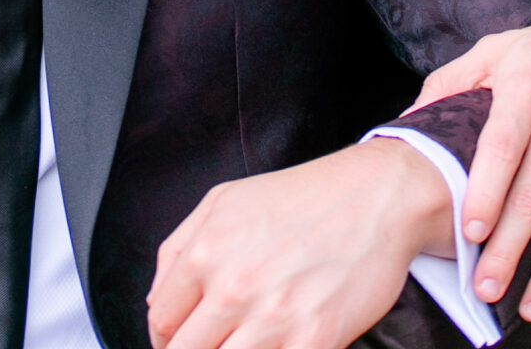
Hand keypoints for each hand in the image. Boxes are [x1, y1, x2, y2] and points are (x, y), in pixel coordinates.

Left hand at [146, 137, 451, 348]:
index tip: (180, 342)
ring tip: (244, 341)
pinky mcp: (314, 340)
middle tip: (216, 342)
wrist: (374, 196)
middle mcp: (234, 286)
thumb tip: (156, 303)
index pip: (162, 322)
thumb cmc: (302, 198)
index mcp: (207, 251)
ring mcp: (274, 318)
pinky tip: (277, 344)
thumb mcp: (224, 201)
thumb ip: (177, 250)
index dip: (167, 339)